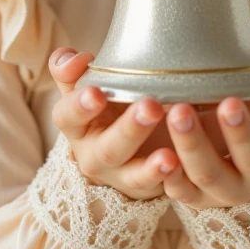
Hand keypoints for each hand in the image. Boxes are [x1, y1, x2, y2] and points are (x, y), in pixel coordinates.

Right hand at [49, 48, 179, 200]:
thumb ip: (73, 70)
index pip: (67, 116)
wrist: (125, 143)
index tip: (97, 93)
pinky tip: (182, 166)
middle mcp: (92, 154)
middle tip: (151, 107)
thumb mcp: (87, 85)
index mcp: (76, 124)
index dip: (79, 106)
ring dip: (150, 166)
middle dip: (128, 130)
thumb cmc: (105, 104)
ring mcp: (119, 176)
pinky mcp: (144, 188)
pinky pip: (157, 189)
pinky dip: (170, 179)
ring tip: (169, 156)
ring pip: (132, 175)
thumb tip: (71, 59)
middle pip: (107, 148)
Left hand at [161, 36, 249, 209]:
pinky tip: (161, 155)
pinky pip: (181, 191)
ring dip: (194, 145)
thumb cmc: (246, 107)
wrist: (221, 153)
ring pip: (210, 173)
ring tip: (179, 112)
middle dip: (240, 132)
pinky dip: (170, 175)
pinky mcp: (194, 196)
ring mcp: (225, 187)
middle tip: (228, 103)